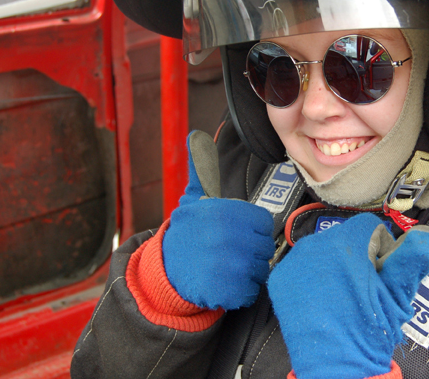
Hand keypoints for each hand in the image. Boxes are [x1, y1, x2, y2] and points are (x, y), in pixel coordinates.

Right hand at [162, 130, 275, 309]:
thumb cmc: (187, 236)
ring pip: (259, 270)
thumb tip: (196, 137)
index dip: (252, 231)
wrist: (165, 272)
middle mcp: (226, 237)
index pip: (263, 223)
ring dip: (247, 273)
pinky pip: (250, 291)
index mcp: (224, 213)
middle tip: (230, 253)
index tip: (237, 234)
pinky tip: (224, 284)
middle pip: (264, 248)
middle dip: (251, 252)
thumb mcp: (194, 200)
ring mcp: (227, 265)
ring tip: (226, 268)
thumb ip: (203, 171)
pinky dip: (241, 291)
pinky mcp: (225, 290)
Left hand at [268, 213, 428, 378]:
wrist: (336, 366)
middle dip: (358, 258)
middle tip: (364, 289)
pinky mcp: (280, 278)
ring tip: (344, 297)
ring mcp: (294, 261)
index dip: (382, 248)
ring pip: (322, 251)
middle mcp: (315, 244)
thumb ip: (412, 259)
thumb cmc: (370, 331)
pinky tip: (323, 301)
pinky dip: (313, 279)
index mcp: (347, 242)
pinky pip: (302, 267)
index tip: (381, 273)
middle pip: (345, 237)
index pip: (369, 226)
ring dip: (335, 267)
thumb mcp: (398, 294)